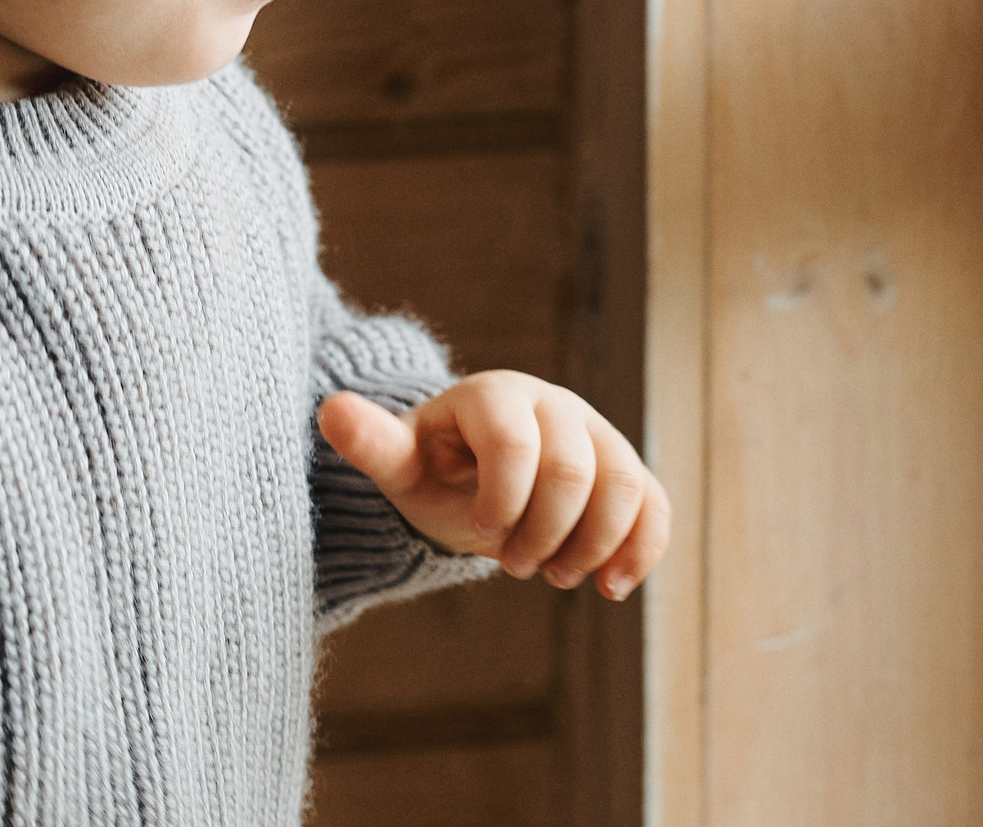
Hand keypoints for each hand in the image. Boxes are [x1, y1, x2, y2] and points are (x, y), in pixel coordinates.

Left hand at [317, 371, 669, 600]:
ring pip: (624, 486)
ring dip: (592, 546)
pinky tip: (611, 587)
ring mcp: (598, 434)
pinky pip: (654, 504)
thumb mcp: (400, 463)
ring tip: (556, 576)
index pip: (514, 443)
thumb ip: (372, 443)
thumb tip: (328, 410)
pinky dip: (641, 549)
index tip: (479, 534)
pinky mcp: (624, 470)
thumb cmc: (434, 470)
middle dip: (543, 532)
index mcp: (496, 395)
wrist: (474, 476)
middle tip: (513, 565)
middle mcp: (555, 405)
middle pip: (573, 471)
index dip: (500, 503)